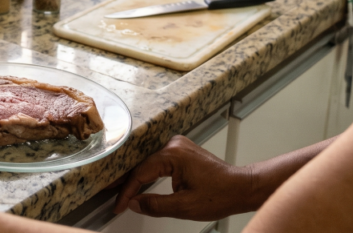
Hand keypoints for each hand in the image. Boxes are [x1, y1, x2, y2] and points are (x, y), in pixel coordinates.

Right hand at [113, 135, 255, 220]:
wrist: (243, 187)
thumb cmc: (221, 194)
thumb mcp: (185, 207)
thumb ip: (155, 205)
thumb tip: (135, 203)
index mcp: (173, 155)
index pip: (141, 173)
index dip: (127, 191)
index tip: (118, 205)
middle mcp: (173, 145)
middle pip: (141, 164)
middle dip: (126, 181)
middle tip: (109, 193)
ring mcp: (178, 146)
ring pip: (148, 161)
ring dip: (136, 176)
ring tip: (120, 189)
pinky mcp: (182, 151)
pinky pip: (158, 161)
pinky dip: (148, 172)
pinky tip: (140, 181)